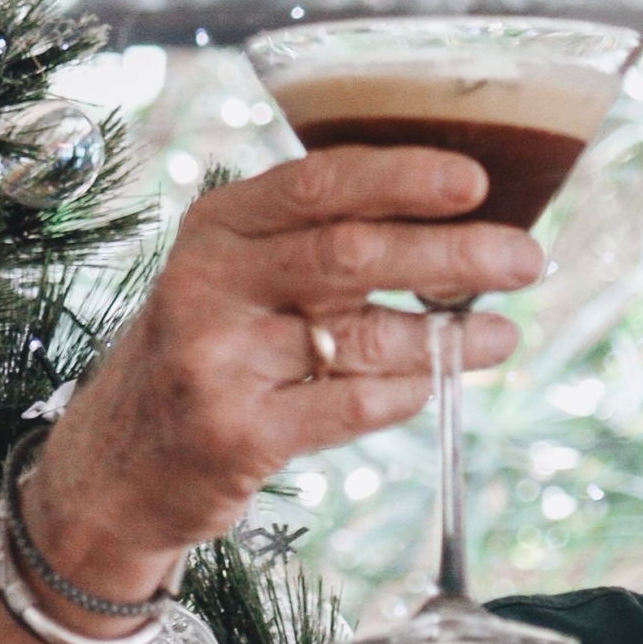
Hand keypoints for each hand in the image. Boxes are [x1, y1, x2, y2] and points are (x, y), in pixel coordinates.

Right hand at [27, 146, 544, 597]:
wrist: (115, 466)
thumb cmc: (205, 357)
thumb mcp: (232, 280)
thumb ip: (312, 244)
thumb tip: (454, 222)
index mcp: (217, 227)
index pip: (318, 181)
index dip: (403, 177)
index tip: (477, 181)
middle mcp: (209, 285)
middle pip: (351, 253)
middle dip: (452, 254)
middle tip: (526, 259)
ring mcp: (218, 362)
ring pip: (359, 337)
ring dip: (447, 337)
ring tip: (502, 336)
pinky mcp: (236, 435)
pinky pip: (347, 406)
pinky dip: (404, 393)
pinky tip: (436, 384)